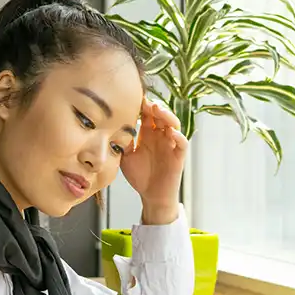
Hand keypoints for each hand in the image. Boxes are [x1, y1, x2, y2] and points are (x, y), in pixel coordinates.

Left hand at [120, 99, 186, 223]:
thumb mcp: (126, 156)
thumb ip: (123, 142)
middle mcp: (161, 136)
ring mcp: (171, 144)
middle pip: (161, 115)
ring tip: (158, 110)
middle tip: (145, 102)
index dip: (142, 106)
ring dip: (167, 115)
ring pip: (173, 124)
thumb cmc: (139, 176)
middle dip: (154, 107)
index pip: (148, 114)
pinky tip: (171, 132)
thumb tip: (113, 127)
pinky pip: (182, 143)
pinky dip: (178, 136)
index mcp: (148, 134)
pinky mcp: (179, 155)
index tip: (133, 99)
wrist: (151, 196)